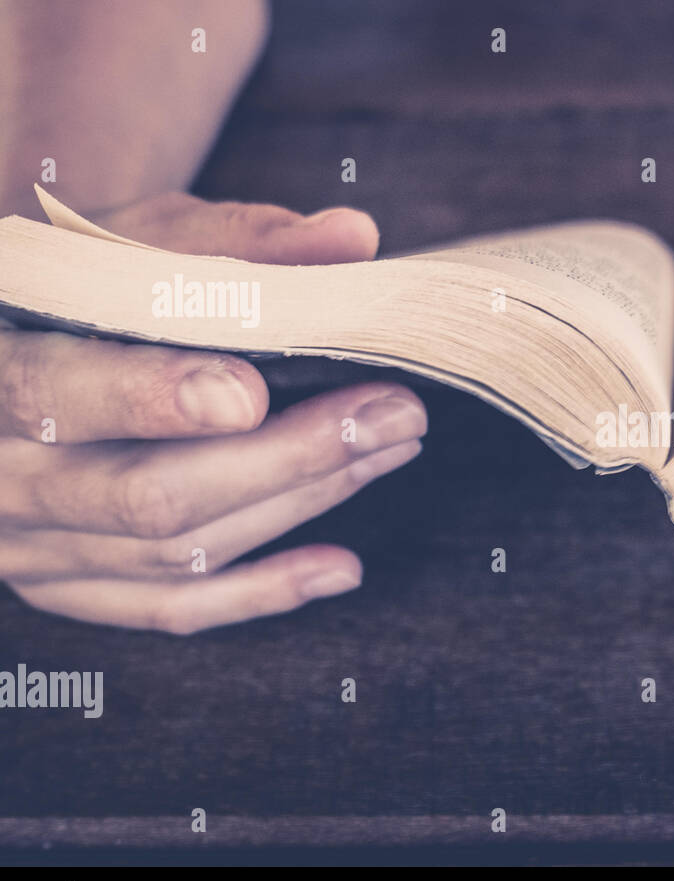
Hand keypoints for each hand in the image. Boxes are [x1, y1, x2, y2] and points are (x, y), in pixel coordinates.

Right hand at [0, 193, 427, 633]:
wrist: (12, 356)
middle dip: (287, 455)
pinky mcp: (69, 587)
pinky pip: (170, 609)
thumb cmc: (73, 291)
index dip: (152, 397)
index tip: (254, 391)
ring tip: (392, 447)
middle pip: (146, 494)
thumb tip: (350, 237)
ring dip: (300, 501)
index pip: (56, 392)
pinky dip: (263, 592)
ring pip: (175, 551)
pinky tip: (342, 566)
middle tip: (394, 411)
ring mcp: (27, 545)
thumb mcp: (126, 244)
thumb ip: (230, 241)